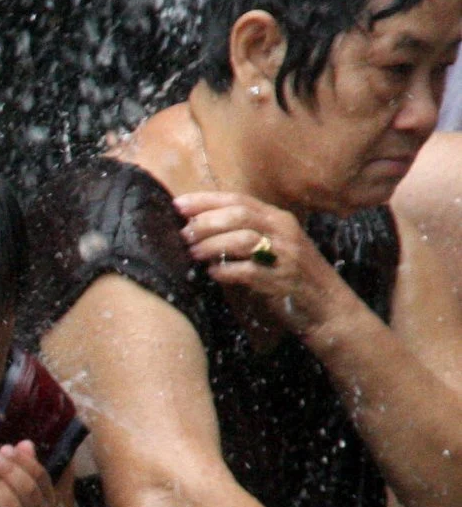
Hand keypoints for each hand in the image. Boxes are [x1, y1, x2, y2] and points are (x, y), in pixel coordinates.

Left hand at [173, 191, 356, 336]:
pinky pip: (249, 271)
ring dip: (212, 245)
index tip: (178, 204)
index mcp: (279, 219)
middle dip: (206, 222)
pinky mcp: (283, 281)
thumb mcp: (272, 246)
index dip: (207, 200)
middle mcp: (285, 231)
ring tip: (193, 254)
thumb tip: (198, 229)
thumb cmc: (291, 275)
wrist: (328, 307)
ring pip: (243, 240)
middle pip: (239, 216)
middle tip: (183, 234)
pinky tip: (213, 273)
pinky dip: (226, 271)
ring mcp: (286, 255)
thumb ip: (245, 233)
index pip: (239, 200)